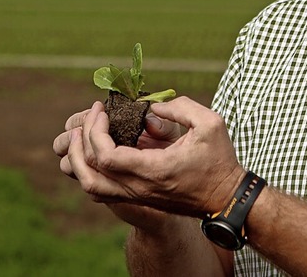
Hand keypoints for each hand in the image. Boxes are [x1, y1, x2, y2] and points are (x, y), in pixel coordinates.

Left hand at [65, 97, 244, 219]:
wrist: (226, 198)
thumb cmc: (220, 160)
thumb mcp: (210, 123)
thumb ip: (181, 107)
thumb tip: (152, 108)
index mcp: (153, 170)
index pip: (105, 156)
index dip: (95, 131)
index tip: (101, 109)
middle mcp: (140, 188)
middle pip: (90, 172)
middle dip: (82, 140)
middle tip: (91, 116)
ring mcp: (138, 196)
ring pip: (91, 186)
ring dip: (80, 160)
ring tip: (83, 135)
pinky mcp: (139, 198)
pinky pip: (102, 190)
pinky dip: (92, 170)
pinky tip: (99, 150)